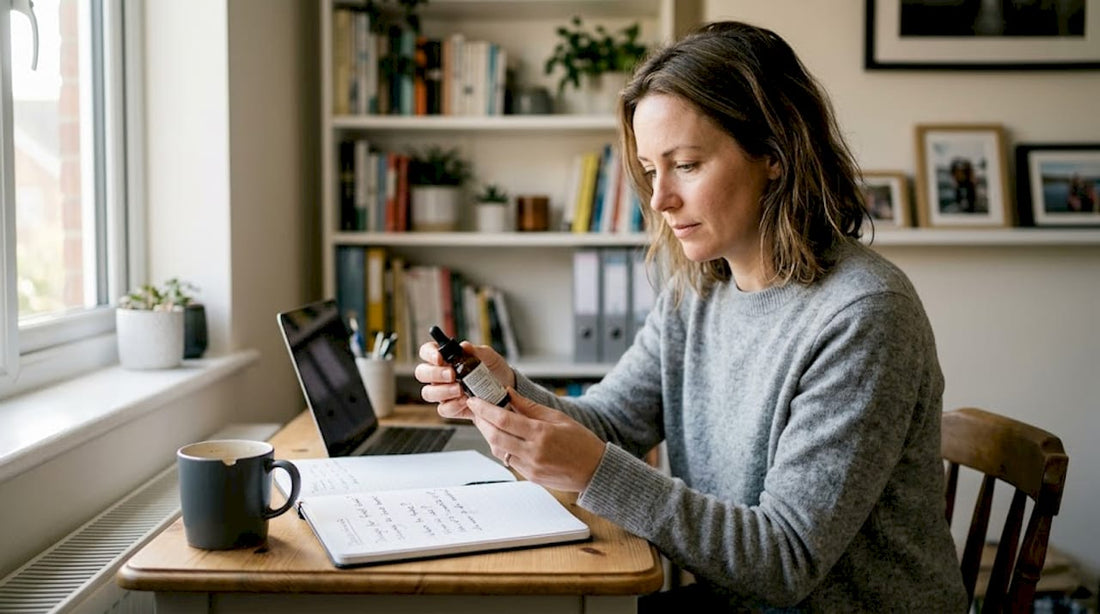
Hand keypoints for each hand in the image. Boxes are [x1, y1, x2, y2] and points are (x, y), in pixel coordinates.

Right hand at [414, 340, 514, 420]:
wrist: (507, 389)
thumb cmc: (494, 370)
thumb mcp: (490, 357)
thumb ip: (477, 351)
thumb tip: (464, 346)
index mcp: (445, 357)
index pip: (426, 352)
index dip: (429, 354)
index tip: (440, 357)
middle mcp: (439, 375)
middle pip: (421, 373)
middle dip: (435, 374)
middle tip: (452, 374)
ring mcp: (443, 392)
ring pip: (428, 393)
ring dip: (443, 391)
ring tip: (460, 389)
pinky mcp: (451, 408)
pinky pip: (443, 409)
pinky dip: (453, 405)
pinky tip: (465, 401)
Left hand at [466, 389, 604, 492]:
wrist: (595, 471)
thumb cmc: (581, 442)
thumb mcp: (559, 418)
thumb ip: (530, 407)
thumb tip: (509, 394)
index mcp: (541, 434)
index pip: (504, 419)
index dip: (485, 409)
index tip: (474, 401)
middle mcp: (533, 452)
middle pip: (495, 436)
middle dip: (481, 421)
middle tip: (476, 410)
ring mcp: (530, 467)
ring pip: (498, 450)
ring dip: (488, 435)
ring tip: (487, 422)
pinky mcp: (530, 477)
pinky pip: (508, 460)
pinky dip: (501, 447)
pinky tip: (503, 437)